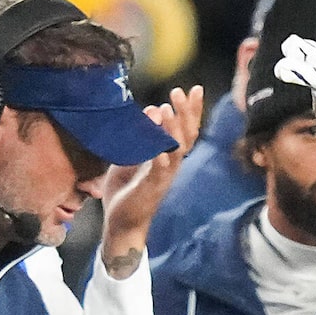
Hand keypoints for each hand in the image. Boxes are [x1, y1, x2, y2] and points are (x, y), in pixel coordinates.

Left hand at [98, 85, 203, 269]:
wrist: (120, 224)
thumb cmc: (125, 190)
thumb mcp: (129, 156)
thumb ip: (140, 135)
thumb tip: (150, 110)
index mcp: (166, 156)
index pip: (185, 129)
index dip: (192, 111)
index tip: (195, 90)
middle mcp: (170, 165)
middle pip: (187, 136)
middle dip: (186, 113)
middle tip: (180, 91)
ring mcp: (163, 177)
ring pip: (176, 151)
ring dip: (172, 130)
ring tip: (166, 109)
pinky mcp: (151, 189)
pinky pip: (159, 171)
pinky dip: (160, 157)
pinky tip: (159, 146)